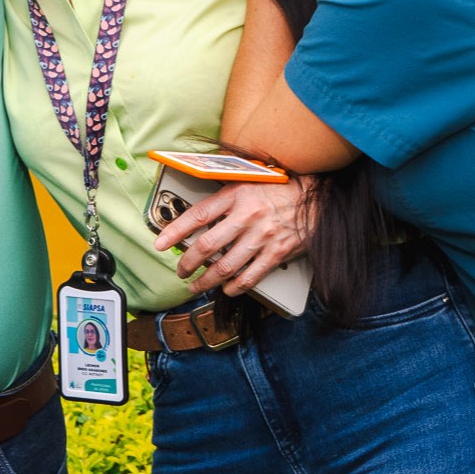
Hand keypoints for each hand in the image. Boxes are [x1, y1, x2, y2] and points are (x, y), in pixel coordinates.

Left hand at [152, 179, 312, 296]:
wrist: (314, 198)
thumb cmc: (277, 190)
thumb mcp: (247, 184)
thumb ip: (223, 201)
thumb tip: (196, 220)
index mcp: (236, 195)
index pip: (197, 215)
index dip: (175, 231)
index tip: (160, 243)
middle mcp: (247, 216)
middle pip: (207, 247)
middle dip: (187, 263)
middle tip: (180, 271)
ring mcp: (262, 236)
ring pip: (225, 267)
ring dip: (206, 281)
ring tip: (197, 286)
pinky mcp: (277, 253)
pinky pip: (249, 277)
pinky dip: (234, 287)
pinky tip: (226, 288)